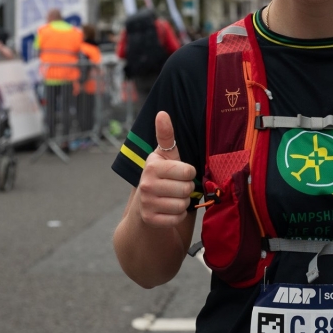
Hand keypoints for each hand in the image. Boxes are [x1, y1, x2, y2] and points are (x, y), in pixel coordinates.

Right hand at [135, 111, 195, 227]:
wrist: (144, 203)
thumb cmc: (161, 174)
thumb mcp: (164, 155)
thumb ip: (166, 135)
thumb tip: (162, 113)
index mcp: (152, 166)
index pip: (188, 171)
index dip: (189, 173)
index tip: (181, 173)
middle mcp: (146, 185)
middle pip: (186, 189)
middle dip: (187, 189)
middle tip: (177, 186)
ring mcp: (147, 203)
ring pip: (183, 205)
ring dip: (183, 202)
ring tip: (173, 197)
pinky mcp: (150, 220)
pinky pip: (177, 218)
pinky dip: (178, 215)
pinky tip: (170, 209)